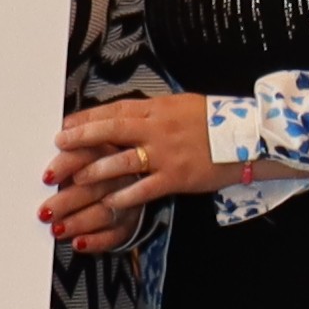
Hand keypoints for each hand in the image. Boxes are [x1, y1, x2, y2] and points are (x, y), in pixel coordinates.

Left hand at [44, 95, 226, 250]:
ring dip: (96, 171)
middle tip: (58, 145)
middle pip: (112, 131)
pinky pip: (145, 188)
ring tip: (75, 178)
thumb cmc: (218, 120)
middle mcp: (158, 129)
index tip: (67, 123)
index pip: (116, 111)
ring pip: (123, 161)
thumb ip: (155, 111)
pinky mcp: (177, 177)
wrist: (250, 138)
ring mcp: (166, 154)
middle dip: (82, 138)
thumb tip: (128, 113)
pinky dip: (125, 197)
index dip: (89, 118)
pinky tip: (108, 203)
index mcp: (159, 108)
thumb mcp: (184, 105)